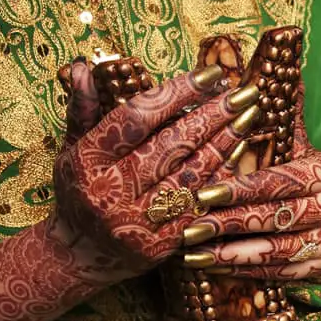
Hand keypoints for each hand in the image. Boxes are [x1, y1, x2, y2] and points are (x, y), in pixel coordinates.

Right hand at [51, 60, 260, 277]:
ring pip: (190, 174)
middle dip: (212, 114)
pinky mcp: (159, 245)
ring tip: (249, 116)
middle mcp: (111, 191)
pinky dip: (221, 179)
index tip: (211, 74)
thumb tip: (84, 66)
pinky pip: (198, 206)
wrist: (81, 254)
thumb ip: (82, 109)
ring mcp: (136, 222)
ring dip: (224, 143)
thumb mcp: (71, 149)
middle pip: (171, 145)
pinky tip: (241, 155)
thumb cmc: (79, 191)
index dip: (177, 93)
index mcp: (88, 160)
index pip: (138, 117)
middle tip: (243, 92)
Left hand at [179, 83, 320, 280]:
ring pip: (274, 250)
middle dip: (229, 223)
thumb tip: (275, 59)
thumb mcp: (296, 147)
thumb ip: (281, 116)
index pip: (281, 181)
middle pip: (276, 217)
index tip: (204, 192)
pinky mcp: (314, 269)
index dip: (242, 188)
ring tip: (191, 252)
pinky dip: (238, 271)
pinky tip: (208, 267)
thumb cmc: (303, 179)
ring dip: (229, 253)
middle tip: (189, 226)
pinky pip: (273, 272)